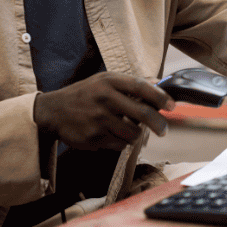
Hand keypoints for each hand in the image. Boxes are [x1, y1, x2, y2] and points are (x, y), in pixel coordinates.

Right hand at [33, 72, 174, 150]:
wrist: (54, 111)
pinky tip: (111, 134)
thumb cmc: (85, 94)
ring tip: (127, 129)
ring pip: (133, 134)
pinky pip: (119, 145)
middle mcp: (105, 99)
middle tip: (164, 129)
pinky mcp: (93, 138)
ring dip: (136, 135)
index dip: (160, 97)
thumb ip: (130, 83)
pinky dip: (121, 142)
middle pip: (143, 113)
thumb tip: (158, 83)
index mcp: (109, 81)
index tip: (172, 105)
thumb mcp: (104, 80)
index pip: (142, 87)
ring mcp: (99, 120)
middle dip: (159, 123)